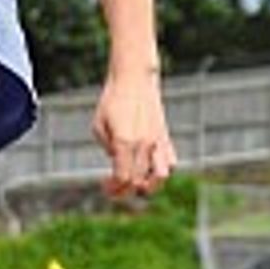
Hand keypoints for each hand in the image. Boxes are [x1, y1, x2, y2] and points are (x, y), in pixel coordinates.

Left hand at [92, 73, 176, 198]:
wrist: (134, 78)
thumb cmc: (112, 100)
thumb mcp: (98, 125)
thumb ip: (108, 148)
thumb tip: (118, 162)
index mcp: (124, 142)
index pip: (122, 178)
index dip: (113, 188)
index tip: (105, 185)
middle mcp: (143, 144)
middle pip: (138, 181)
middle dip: (124, 190)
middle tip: (113, 187)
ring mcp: (157, 141)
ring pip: (161, 177)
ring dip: (149, 186)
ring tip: (137, 183)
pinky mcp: (165, 136)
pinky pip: (170, 161)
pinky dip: (162, 171)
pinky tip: (149, 168)